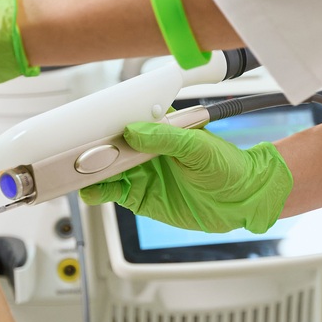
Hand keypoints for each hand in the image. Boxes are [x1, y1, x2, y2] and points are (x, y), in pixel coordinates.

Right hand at [80, 120, 292, 233]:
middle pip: (108, 146)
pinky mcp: (140, 197)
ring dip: (90, 171)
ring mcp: (140, 173)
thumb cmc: (228, 167)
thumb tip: (135, 131)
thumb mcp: (199, 147)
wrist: (242, 200)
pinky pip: (112, 192)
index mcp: (159, 128)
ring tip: (80, 172)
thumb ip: (166, 138)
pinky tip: (92, 190)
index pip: (125, 120)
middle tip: (81, 153)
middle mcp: (145, 149)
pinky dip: (98, 191)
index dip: (106, 122)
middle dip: (92, 148)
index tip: (91, 126)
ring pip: (105, 170)